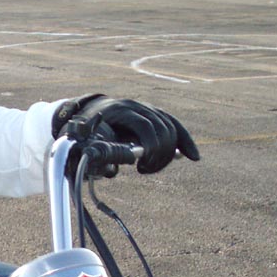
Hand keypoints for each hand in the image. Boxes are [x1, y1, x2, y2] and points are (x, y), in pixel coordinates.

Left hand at [52, 94, 199, 173]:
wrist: (85, 111)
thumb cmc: (84, 131)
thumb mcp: (89, 141)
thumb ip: (101, 153)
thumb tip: (112, 170)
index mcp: (120, 111)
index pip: (145, 127)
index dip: (150, 148)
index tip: (142, 166)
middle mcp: (135, 106)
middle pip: (161, 128)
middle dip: (160, 153)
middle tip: (144, 169)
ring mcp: (145, 107)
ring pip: (170, 127)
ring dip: (169, 152)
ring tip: (153, 166)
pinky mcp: (152, 114)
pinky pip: (173, 125)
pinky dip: (183, 142)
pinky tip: (192, 157)